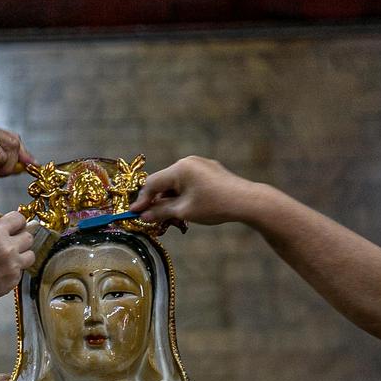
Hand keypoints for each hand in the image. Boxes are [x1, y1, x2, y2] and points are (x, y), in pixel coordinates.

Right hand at [0, 210, 34, 309]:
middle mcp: (7, 248)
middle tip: (12, 244)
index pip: (19, 219)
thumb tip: (12, 229)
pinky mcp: (13, 280)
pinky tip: (0, 273)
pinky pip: (21, 271)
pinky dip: (14, 271)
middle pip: (29, 237)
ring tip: (9, 259)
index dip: (17, 223)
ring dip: (22, 255)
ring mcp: (12, 265)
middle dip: (21, 239)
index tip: (14, 227)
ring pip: (30, 255)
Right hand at [129, 156, 266, 226]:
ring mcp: (200, 165)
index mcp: (180, 168)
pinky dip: (183, 194)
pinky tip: (186, 208)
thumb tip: (143, 216)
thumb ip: (161, 212)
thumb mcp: (184, 211)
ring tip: (171, 216)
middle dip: (157, 200)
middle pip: (164, 182)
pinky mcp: (210, 171)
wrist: (247, 201)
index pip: (152, 183)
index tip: (134, 214)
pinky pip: (190, 182)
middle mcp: (188, 162)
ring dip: (171, 198)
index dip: (142, 200)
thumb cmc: (214, 206)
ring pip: (177, 183)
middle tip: (152, 218)